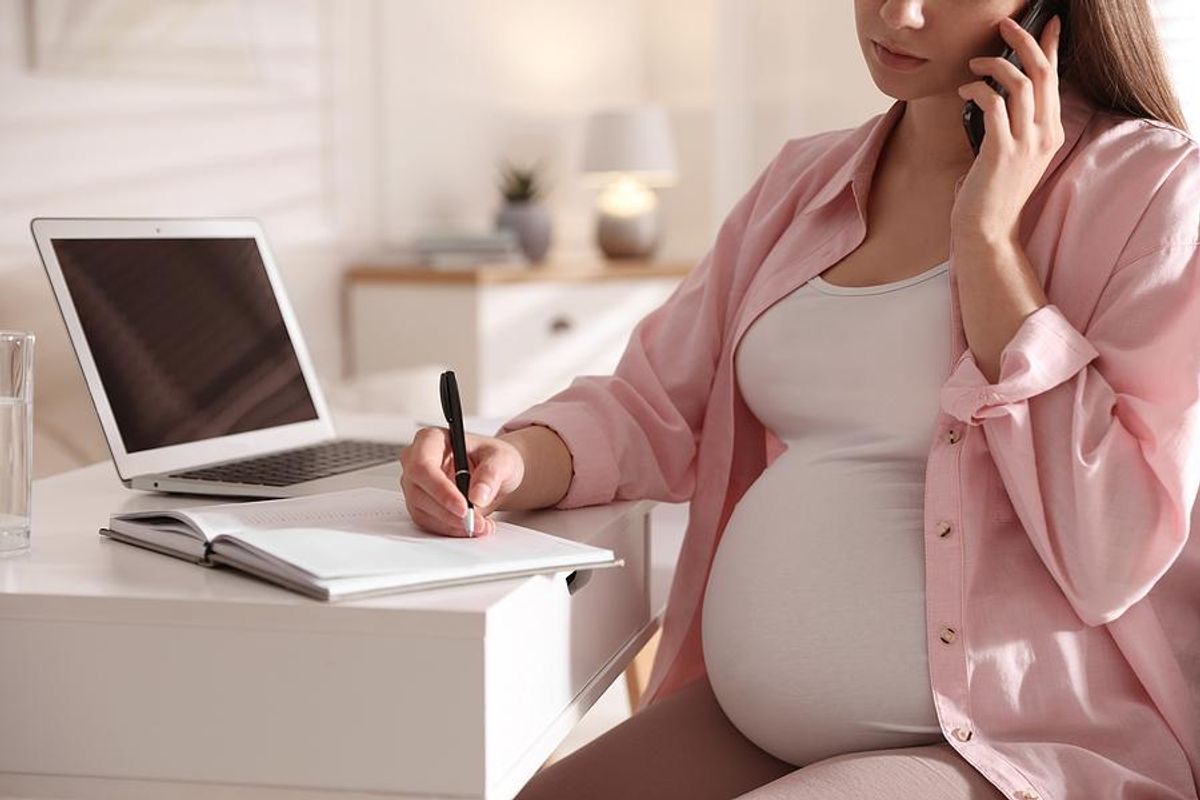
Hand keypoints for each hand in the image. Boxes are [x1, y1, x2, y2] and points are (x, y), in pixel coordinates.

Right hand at [398, 427, 524, 536]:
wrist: (494, 473)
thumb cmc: (492, 458)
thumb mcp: (502, 459)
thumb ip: (491, 474)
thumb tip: (477, 495)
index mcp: (431, 439)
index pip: (423, 466)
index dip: (441, 490)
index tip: (464, 507)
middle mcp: (416, 460)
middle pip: (418, 491)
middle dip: (449, 513)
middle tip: (476, 522)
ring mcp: (415, 484)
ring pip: (422, 511)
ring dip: (452, 525)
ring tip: (481, 525)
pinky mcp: (420, 504)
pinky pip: (428, 523)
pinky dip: (450, 529)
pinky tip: (471, 527)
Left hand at [951, 14, 1064, 245]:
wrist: (988, 230)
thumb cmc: (992, 192)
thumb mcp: (1012, 153)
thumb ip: (1013, 125)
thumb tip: (996, 94)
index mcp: (1051, 132)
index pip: (1055, 79)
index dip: (1051, 46)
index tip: (1048, 22)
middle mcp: (1045, 134)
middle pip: (1043, 72)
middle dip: (1025, 40)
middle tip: (1005, 24)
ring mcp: (1026, 143)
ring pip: (1020, 83)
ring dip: (995, 64)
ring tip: (975, 63)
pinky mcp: (1002, 151)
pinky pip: (994, 103)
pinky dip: (978, 89)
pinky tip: (965, 90)